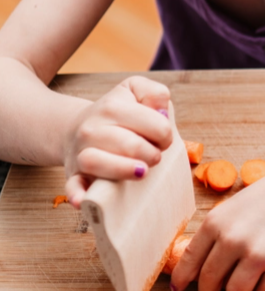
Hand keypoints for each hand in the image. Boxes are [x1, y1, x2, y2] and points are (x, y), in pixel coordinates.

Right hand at [63, 76, 171, 207]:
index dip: (166, 134)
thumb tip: (162, 111)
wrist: (77, 127)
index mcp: (112, 107)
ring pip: (97, 162)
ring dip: (125, 170)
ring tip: (141, 171)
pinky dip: (77, 194)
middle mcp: (92, 129)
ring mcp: (80, 152)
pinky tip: (83, 200)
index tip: (162, 138)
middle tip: (153, 155)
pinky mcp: (73, 174)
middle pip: (130, 145)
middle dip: (152, 154)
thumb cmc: (118, 113)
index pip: (154, 125)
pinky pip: (72, 186)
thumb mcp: (135, 90)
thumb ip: (155, 93)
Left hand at [170, 157, 264, 290]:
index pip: (189, 261)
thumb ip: (216, 233)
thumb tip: (199, 266)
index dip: (183, 280)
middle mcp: (232, 240)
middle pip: (209, 284)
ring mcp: (257, 254)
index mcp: (216, 223)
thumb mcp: (234, 208)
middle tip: (223, 289)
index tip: (180, 290)